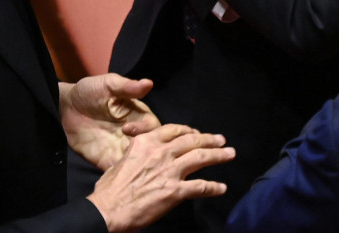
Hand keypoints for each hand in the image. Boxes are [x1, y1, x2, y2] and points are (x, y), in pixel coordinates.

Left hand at [59, 74, 160, 170]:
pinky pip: (118, 171)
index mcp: (138, 115)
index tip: (128, 129)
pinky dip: (120, 174)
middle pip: (150, 147)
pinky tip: (114, 172)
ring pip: (137, 161)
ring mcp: (120, 148)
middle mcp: (134, 134)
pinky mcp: (106, 160)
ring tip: (122, 163)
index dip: (146, 129)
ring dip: (134, 165)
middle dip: (145, 151)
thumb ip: (127, 87)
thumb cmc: (89, 91)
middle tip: (127, 149)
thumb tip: (148, 83)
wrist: (65, 108)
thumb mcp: (108, 85)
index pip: (153, 126)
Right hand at [88, 124, 234, 231]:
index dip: (189, 130)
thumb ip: (138, 151)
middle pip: (192, 141)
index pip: (174, 130)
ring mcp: (169, 171)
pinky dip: (213, 187)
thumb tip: (144, 151)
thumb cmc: (110, 188)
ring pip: (201, 157)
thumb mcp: (122, 158)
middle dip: (209, 139)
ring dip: (218, 155)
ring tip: (230, 154)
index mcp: (147, 142)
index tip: (197, 133)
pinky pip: (200, 187)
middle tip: (221, 140)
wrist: (109, 209)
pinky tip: (221, 188)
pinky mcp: (175, 191)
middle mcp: (161, 152)